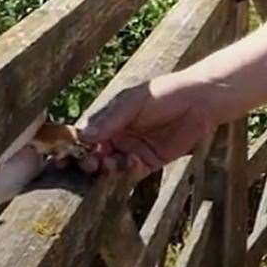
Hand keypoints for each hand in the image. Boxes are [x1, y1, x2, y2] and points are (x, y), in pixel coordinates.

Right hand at [78, 71, 218, 177]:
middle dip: (89, 162)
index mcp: (108, 119)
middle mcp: (117, 137)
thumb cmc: (165, 92)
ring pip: (110, 168)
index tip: (65, 157)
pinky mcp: (148, 162)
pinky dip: (127, 172)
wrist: (200, 101)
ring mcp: (131, 151)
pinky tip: (132, 162)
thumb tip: (83, 136)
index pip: (84, 137)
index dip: (74, 148)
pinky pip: (131, 173)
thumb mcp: (134, 101)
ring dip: (107, 169)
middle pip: (94, 156)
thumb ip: (111, 119)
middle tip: (91, 163)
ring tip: (110, 164)